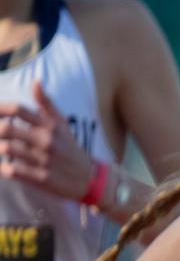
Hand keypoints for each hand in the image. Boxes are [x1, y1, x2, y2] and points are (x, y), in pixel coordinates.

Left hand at [0, 80, 95, 200]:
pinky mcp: (41, 178)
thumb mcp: (62, 124)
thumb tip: (35, 82)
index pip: (18, 109)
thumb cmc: (70, 148)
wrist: (89, 178)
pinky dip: (3, 168)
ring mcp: (44, 160)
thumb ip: (46, 103)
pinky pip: (12, 170)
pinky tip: (4, 166)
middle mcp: (47, 141)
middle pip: (7, 129)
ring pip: (6, 149)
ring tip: (0, 148)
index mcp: (50, 126)